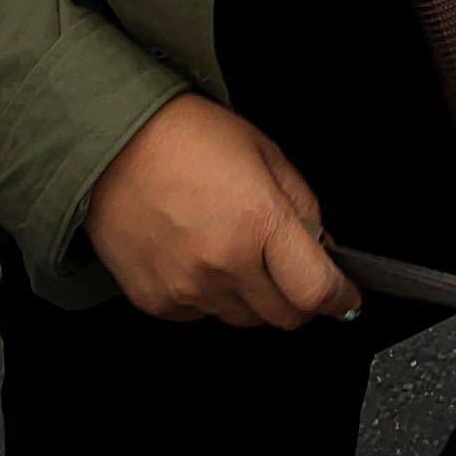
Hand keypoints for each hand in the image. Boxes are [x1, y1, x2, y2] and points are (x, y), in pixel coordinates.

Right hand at [81, 94, 356, 325]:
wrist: (110, 142)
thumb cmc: (187, 136)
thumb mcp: (264, 152)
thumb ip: (302, 205)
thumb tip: (322, 248)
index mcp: (258, 221)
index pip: (316, 290)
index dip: (340, 298)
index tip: (345, 297)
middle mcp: (223, 263)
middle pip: (284, 317)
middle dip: (297, 297)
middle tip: (286, 266)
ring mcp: (186, 288)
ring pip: (243, 319)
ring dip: (251, 296)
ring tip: (228, 246)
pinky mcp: (156, 301)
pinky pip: (201, 315)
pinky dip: (209, 295)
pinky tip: (195, 253)